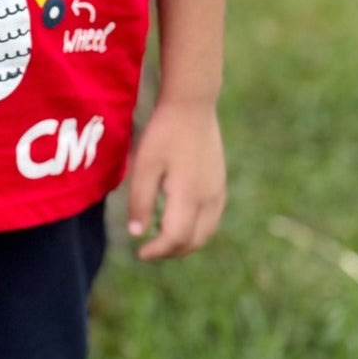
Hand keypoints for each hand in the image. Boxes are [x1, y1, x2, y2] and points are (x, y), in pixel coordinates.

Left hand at [126, 97, 226, 260]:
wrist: (192, 105)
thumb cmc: (164, 133)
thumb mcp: (144, 166)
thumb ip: (139, 201)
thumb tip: (137, 234)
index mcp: (189, 195)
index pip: (176, 238)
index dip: (157, 251)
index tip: (139, 252)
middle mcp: (209, 198)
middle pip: (194, 241)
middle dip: (170, 252)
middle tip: (149, 250)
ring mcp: (218, 191)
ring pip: (207, 233)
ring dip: (185, 243)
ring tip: (162, 241)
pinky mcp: (220, 184)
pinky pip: (212, 219)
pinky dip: (196, 230)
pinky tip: (179, 223)